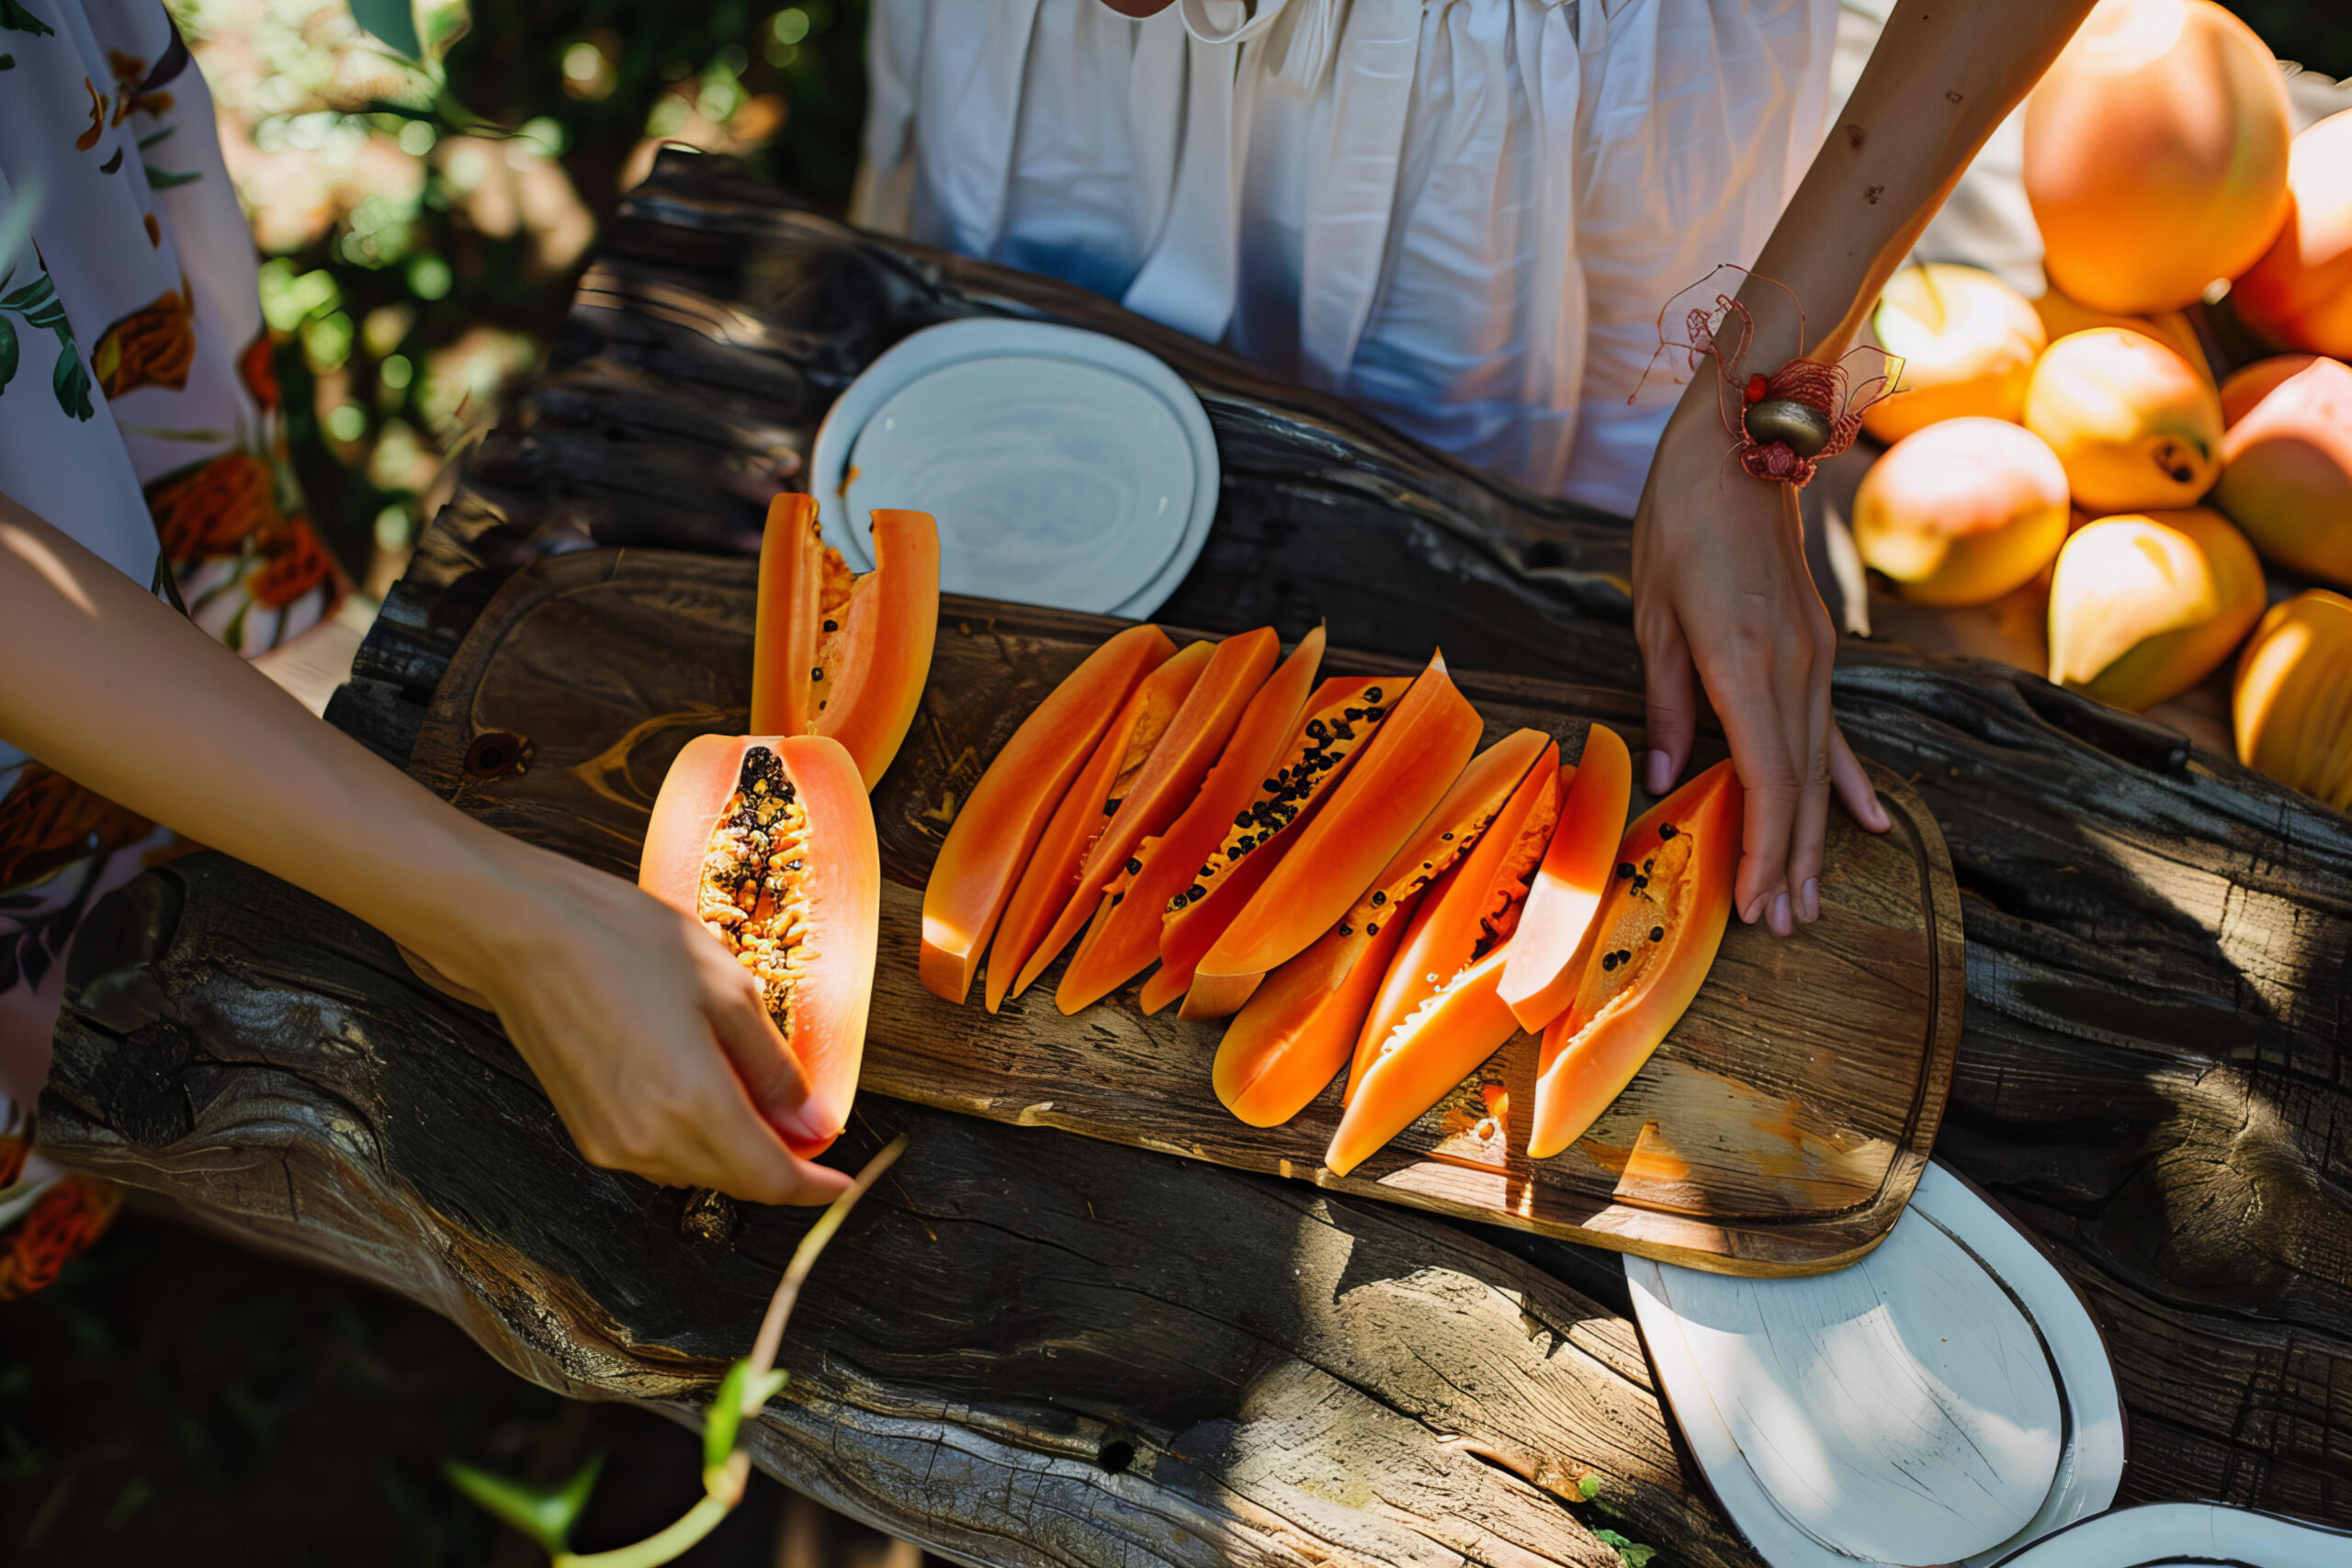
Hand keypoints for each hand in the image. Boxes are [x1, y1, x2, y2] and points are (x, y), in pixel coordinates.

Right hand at [405, 843, 855, 1206]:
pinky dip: (695, 1136)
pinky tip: (706, 1089)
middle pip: (736, 1181)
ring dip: (736, 1149)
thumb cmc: (627, 943)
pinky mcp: (586, 1131)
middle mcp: (647, 1141)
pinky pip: (660, 1154)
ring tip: (757, 1093)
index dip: (814, 1187)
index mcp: (691, 1105)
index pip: (770, 1179)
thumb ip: (774, 1068)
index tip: (845, 1181)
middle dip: (780, 1163)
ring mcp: (610, 1142)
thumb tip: (816, 1124)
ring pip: (697, 1169)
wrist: (524, 933)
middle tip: (809, 1123)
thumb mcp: (727, 990)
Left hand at [1631, 400, 1889, 936]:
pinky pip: (1835, 729)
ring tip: (1809, 902)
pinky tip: (1869, 823)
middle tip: (1782, 928)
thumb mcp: (1652, 615)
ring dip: (1814, 837)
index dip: (1762, 848)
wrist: (1742, 445)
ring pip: (1819, 765)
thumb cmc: (1679, 522)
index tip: (1755, 905)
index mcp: (1743, 663)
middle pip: (1798, 786)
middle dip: (1789, 863)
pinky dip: (1847, 780)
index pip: (1764, 778)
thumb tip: (1662, 778)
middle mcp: (1793, 667)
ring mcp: (1816, 657)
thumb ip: (1664, 701)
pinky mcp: (1820, 647)